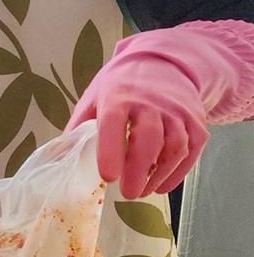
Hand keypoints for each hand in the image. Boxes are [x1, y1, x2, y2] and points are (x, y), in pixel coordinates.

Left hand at [70, 55, 208, 198]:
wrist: (163, 62)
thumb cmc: (121, 86)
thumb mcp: (94, 98)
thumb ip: (79, 127)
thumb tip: (61, 157)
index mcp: (118, 97)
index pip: (114, 124)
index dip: (111, 151)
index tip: (108, 176)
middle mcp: (151, 103)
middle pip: (149, 139)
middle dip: (139, 170)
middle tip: (128, 194)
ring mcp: (177, 112)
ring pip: (174, 146)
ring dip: (159, 174)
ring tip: (141, 191)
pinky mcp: (196, 121)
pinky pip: (191, 150)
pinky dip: (177, 172)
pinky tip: (160, 186)